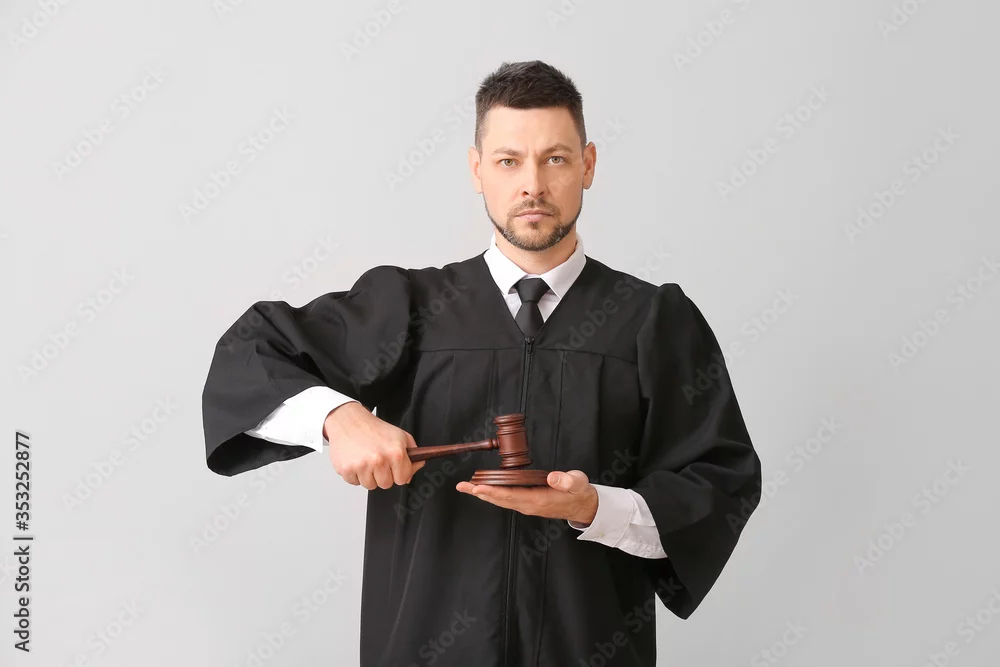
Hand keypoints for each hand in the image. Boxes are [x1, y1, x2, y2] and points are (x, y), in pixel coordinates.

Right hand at [324, 402, 424, 489]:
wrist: (349, 421)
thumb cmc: (373, 429)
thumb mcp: (400, 436)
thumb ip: (412, 453)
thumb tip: (414, 469)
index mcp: (395, 453)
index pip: (403, 479)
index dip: (399, 474)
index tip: (395, 468)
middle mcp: (379, 461)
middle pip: (386, 484)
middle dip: (384, 475)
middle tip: (379, 461)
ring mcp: (362, 466)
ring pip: (370, 485)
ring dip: (369, 476)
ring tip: (367, 460)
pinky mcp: (347, 469)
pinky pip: (355, 483)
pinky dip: (355, 474)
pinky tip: (357, 461)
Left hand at [456, 470, 597, 523]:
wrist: (583, 505)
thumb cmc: (579, 492)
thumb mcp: (578, 483)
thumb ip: (567, 481)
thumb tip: (553, 477)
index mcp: (538, 500)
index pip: (511, 496)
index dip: (493, 492)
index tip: (478, 487)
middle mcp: (528, 505)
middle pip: (500, 500)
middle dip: (480, 493)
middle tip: (462, 486)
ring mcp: (527, 505)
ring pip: (500, 500)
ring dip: (483, 494)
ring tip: (467, 487)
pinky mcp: (527, 502)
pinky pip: (506, 499)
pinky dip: (493, 494)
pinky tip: (484, 489)